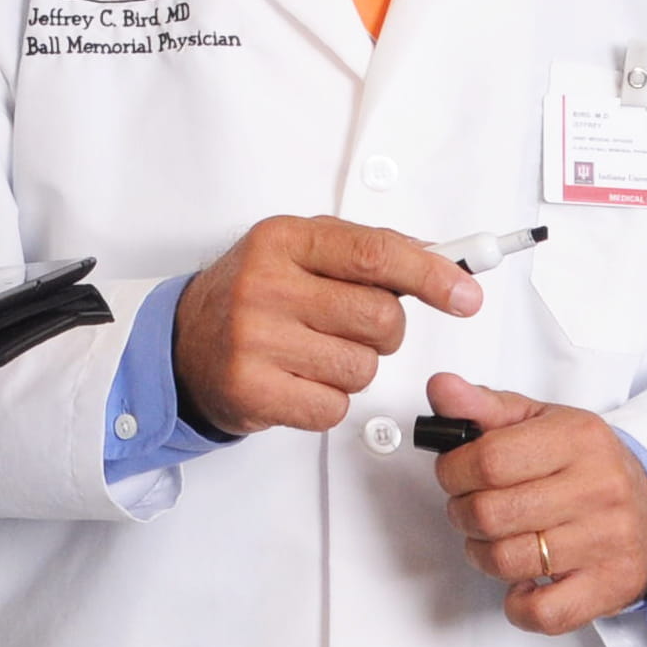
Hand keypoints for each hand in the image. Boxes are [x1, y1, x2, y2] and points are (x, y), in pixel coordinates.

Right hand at [170, 216, 481, 435]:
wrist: (182, 344)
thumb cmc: (252, 296)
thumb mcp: (299, 252)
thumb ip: (365, 251)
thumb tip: (441, 258)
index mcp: (284, 239)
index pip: (375, 253)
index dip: (431, 274)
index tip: (464, 293)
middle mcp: (265, 285)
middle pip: (379, 316)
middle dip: (385, 331)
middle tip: (356, 329)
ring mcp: (255, 339)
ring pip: (362, 367)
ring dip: (353, 368)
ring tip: (314, 354)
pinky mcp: (252, 390)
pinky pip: (334, 407)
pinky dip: (328, 401)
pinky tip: (298, 381)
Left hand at [427, 376, 646, 633]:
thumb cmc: (589, 466)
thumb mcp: (540, 421)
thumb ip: (485, 406)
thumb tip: (441, 389)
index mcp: (577, 439)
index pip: (487, 460)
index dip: (452, 471)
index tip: (454, 474)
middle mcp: (597, 488)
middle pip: (491, 513)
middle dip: (463, 513)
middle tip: (471, 508)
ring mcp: (605, 541)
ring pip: (507, 562)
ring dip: (482, 555)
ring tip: (492, 540)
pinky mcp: (608, 587)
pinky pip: (543, 612)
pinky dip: (518, 603)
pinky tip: (523, 580)